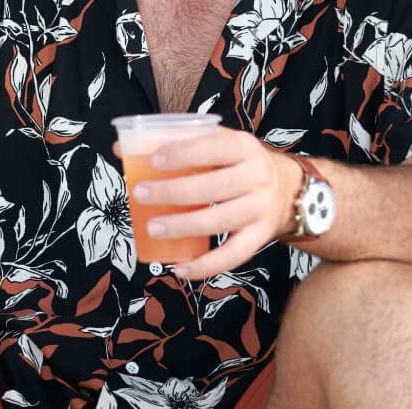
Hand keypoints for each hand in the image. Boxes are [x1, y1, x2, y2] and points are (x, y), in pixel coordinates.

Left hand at [122, 127, 302, 279]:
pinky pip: (234, 255)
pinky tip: (180, 268)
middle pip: (215, 187)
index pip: (214, 147)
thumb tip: (121, 148)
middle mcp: (257, 177)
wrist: (290, 189)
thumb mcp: (218, 143)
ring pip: (222, 221)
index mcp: (244, 147)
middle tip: (141, 194)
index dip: (184, 153)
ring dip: (184, 227)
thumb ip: (176, 143)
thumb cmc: (237, 163)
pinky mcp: (261, 237)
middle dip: (174, 192)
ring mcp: (261, 209)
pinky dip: (206, 266)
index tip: (153, 160)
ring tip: (152, 229)